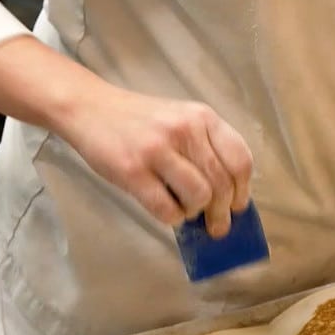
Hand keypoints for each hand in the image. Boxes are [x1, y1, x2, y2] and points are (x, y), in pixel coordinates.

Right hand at [61, 88, 253, 238]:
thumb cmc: (141, 120)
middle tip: (216, 225)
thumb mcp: (181, 119)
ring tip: (185, 210)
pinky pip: (166, 208)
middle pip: (222, 183)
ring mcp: (158, 149)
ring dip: (195, 212)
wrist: (92, 109)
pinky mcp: (132, 171)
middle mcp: (185, 129)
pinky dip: (172, 217)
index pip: (239, 159)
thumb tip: (229, 195)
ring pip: (198, 196)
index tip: (238, 206)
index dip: (243, 190)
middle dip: (222, 212)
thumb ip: (205, 147)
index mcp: (202, 116)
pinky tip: (167, 211)